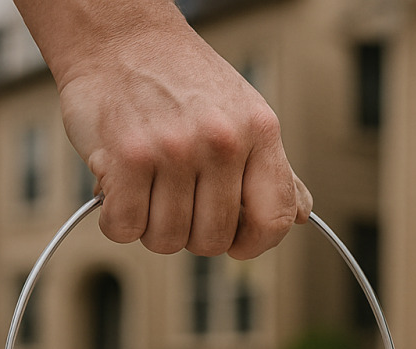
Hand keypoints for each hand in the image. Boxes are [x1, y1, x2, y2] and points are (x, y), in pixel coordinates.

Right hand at [15, 0, 311, 258]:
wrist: (120, 36)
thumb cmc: (180, 80)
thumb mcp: (243, 113)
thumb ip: (272, 170)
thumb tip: (300, 215)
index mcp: (260, 131)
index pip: (274, 218)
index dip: (253, 244)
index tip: (236, 244)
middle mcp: (222, 141)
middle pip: (213, 240)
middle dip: (189, 233)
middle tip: (175, 202)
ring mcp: (176, 149)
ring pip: (167, 239)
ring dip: (149, 226)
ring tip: (146, 188)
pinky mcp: (129, 156)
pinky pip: (125, 226)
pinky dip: (115, 219)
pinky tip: (118, 190)